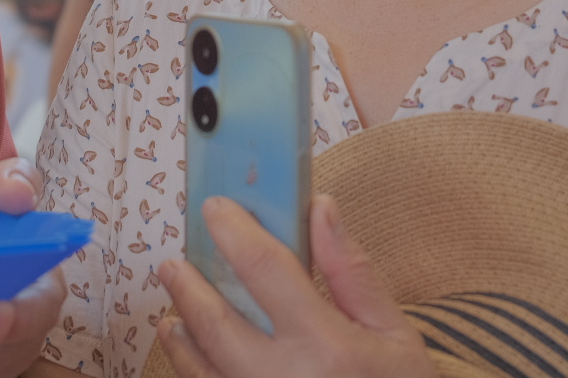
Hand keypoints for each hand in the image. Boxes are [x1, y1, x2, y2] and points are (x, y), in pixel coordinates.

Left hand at [155, 194, 435, 377]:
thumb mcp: (393, 333)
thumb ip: (351, 272)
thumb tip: (319, 207)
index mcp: (328, 345)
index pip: (266, 270)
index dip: (235, 232)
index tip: (215, 208)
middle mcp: (285, 377)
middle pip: (217, 324)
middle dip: (189, 288)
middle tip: (174, 263)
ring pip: (202, 368)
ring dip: (182, 335)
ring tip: (173, 310)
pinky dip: (192, 369)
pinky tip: (189, 352)